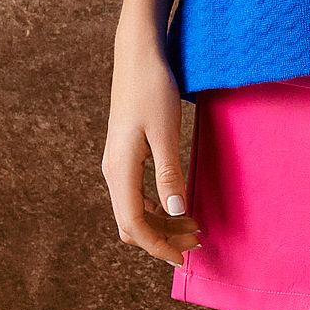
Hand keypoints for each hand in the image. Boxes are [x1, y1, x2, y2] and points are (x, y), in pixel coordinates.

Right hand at [100, 0, 201, 268]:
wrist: (137, 52)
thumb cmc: (153, 87)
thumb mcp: (165, 130)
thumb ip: (169, 173)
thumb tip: (176, 212)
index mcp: (120, 170)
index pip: (135, 225)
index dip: (159, 246)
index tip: (185, 257)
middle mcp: (113, 171)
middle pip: (133, 223)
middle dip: (163, 238)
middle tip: (197, 241)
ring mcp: (116, 162)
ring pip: (134, 209)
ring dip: (161, 222)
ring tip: (192, 225)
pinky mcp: (124, 152)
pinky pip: (136, 193)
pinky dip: (156, 206)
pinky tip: (177, 202)